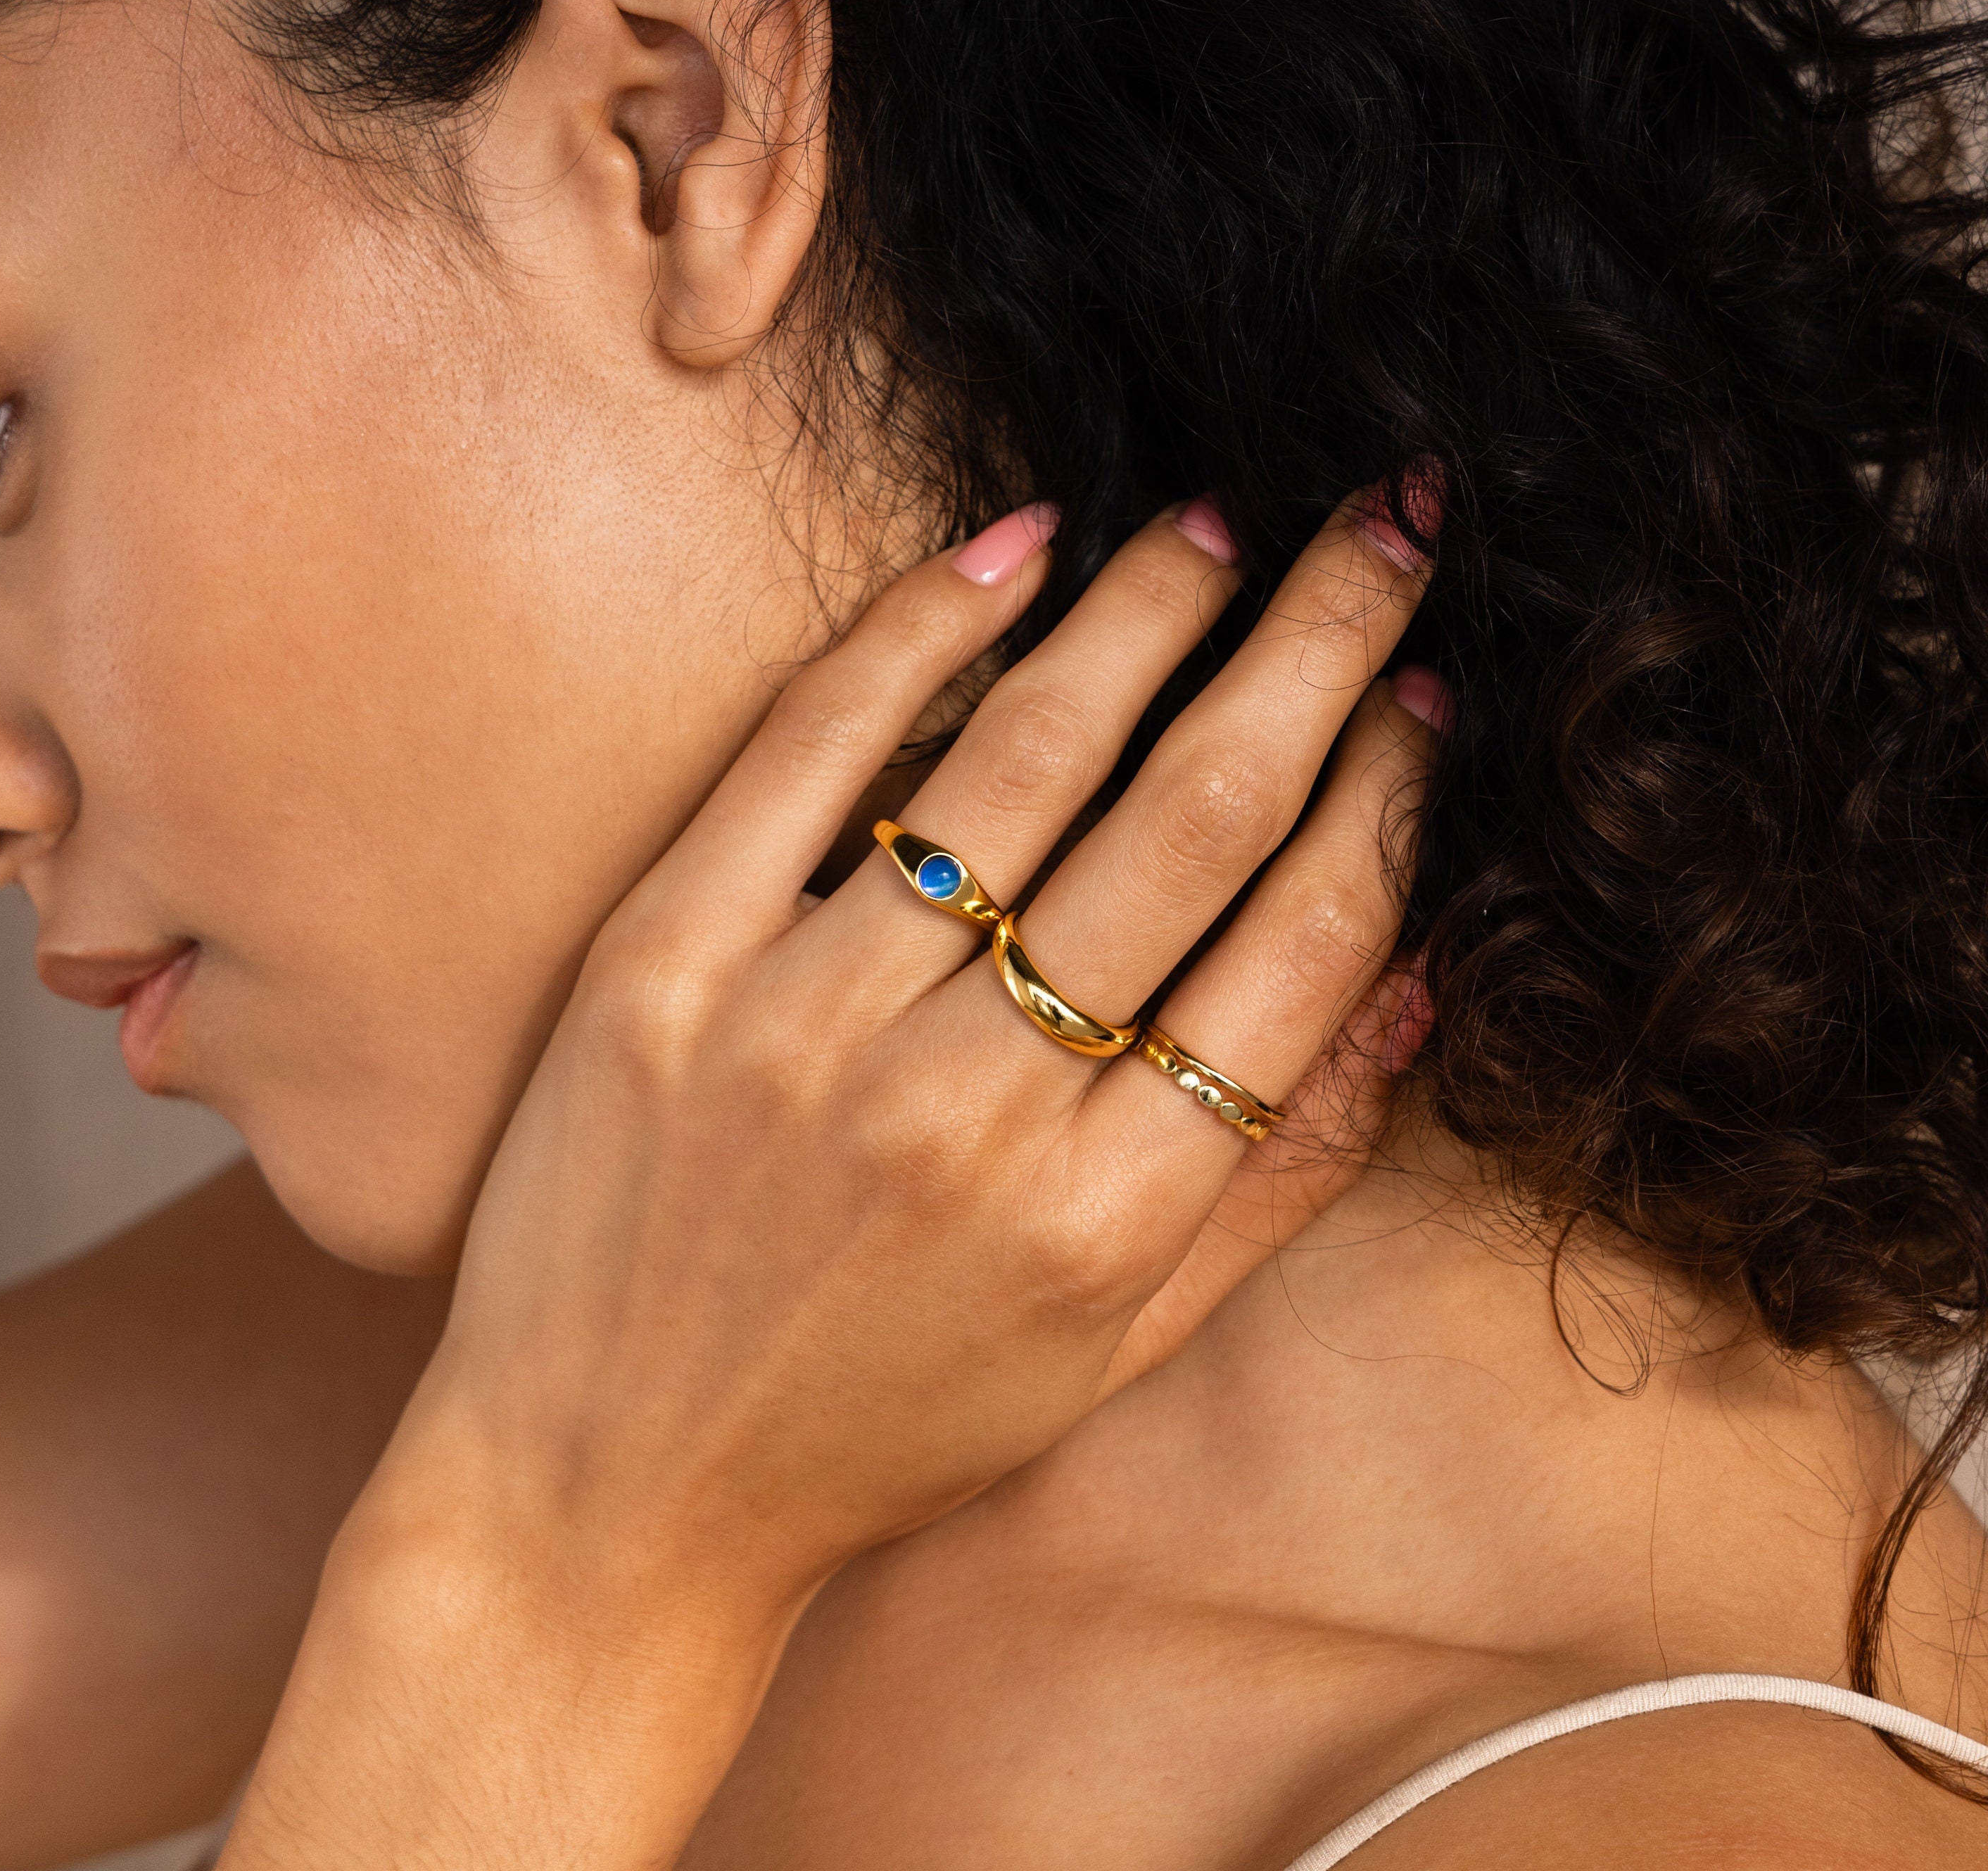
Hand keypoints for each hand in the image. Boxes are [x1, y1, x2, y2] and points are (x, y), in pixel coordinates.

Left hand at [228, 493, 1438, 1870]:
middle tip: (1387, 524)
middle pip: (1195, 816)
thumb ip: (1274, 1176)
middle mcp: (970, 1109)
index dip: (1388, 789)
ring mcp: (804, 1026)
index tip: (1426, 686)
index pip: (1303, 940)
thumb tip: (1414, 977)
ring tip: (1225, 526)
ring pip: (1023, 759)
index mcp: (1106, 1215)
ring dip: (1149, 613)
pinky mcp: (663, 967)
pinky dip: (921, 631)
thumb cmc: (878, 1432)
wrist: (605, 1505)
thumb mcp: (1111, 1353)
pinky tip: (1021, 546)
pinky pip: (813, 753)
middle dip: (1317, 644)